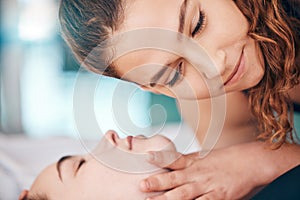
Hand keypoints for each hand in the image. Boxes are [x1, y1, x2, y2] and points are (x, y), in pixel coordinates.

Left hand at [140, 142, 277, 199]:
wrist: (250, 161)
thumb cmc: (226, 159)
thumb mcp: (203, 157)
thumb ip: (187, 161)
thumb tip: (171, 162)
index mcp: (194, 162)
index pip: (174, 159)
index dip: (160, 158)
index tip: (147, 157)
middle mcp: (198, 174)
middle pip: (174, 179)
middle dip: (157, 183)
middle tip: (142, 185)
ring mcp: (207, 186)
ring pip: (184, 194)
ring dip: (168, 199)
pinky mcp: (218, 197)